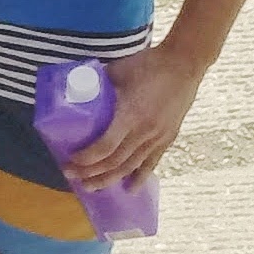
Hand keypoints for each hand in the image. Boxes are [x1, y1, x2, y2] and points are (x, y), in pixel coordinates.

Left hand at [69, 41, 204, 186]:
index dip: (87, 158)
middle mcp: (144, 131)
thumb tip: (77, 89)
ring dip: (110, 179)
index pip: (105, 146)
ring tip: (92, 187)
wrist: (183, 65)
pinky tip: (130, 189)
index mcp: (130, 114)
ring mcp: (158, 137)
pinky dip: (140, 177)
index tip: (71, 160)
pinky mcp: (168, 138)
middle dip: (92, 172)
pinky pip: (152, 162)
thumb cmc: (148, 64)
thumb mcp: (118, 71)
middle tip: (71, 175)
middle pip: (115, 161)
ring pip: (131, 166)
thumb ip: (98, 83)